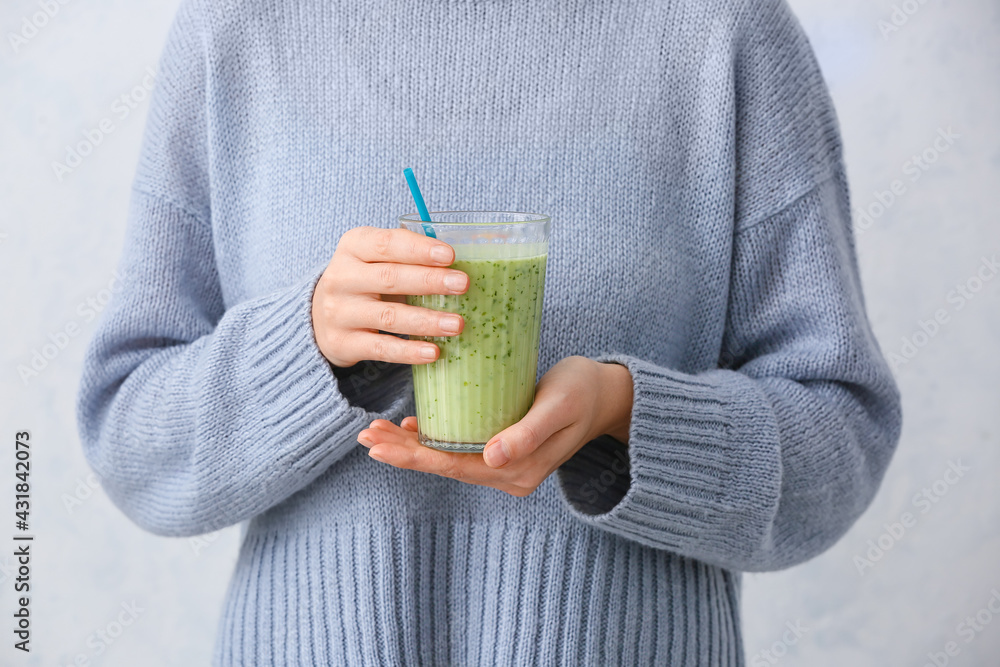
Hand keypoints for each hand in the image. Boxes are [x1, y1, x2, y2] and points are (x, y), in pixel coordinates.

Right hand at [311, 227, 469, 367]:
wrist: (319, 316)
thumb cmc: (364, 282)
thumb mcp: (374, 260)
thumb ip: (407, 257)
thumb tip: (456, 265)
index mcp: (353, 247)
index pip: (386, 244)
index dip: (419, 249)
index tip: (450, 256)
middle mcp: (342, 277)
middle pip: (390, 278)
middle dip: (430, 281)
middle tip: (462, 284)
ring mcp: (339, 312)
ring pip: (389, 316)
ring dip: (426, 320)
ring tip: (457, 324)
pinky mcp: (342, 343)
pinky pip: (381, 348)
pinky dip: (409, 351)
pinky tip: (434, 351)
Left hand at [357, 356, 633, 495]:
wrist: (606, 395)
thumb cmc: (583, 391)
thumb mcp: (558, 405)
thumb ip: (528, 433)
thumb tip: (492, 459)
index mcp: (518, 471)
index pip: (453, 466)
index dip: (413, 457)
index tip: (380, 442)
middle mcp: (508, 476)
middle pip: (444, 466)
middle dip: (402, 453)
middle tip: (367, 436)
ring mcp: (505, 466)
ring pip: (448, 459)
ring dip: (411, 449)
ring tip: (377, 433)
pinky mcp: (502, 451)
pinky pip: (460, 450)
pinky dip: (434, 440)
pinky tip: (411, 428)